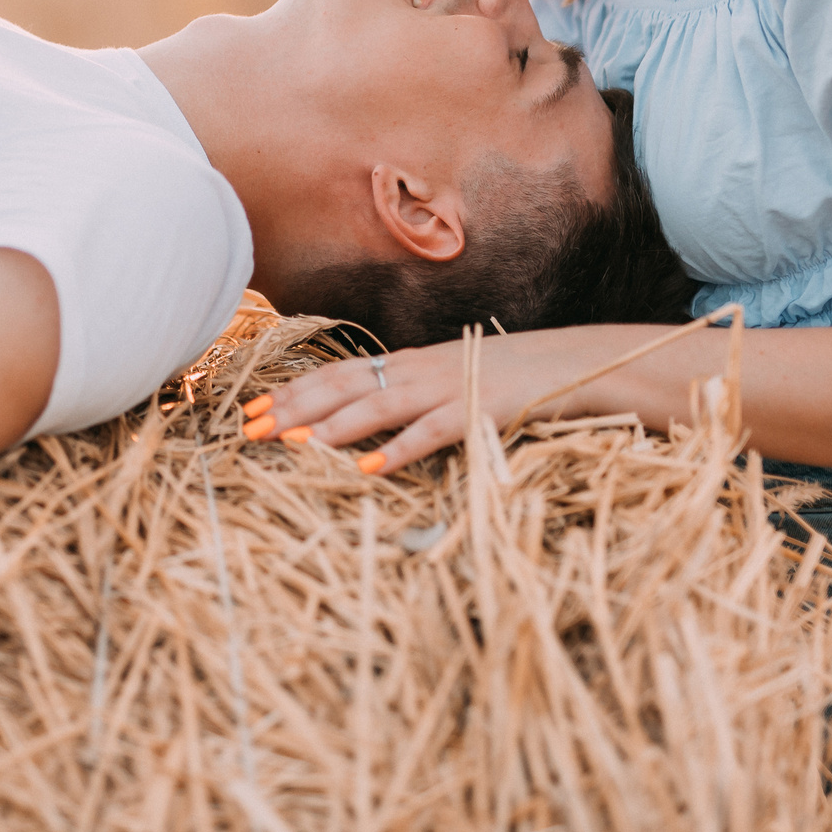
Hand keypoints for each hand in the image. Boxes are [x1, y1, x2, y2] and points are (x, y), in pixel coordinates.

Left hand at [239, 326, 654, 475]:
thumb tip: (365, 427)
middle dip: (297, 406)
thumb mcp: (453, 383)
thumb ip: (412, 398)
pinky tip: (370, 469)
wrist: (579, 365)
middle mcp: (422, 368)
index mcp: (411, 362)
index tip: (255, 411)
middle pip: (347, 384)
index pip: (340, 373)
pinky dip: (400, 450)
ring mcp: (451, 387)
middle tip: (253, 430)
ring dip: (335, 425)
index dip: (295, 391)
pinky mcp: (482, 409)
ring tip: (296, 444)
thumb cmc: (512, 380)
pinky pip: (433, 432)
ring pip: (381, 404)